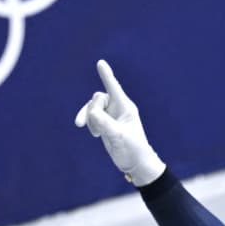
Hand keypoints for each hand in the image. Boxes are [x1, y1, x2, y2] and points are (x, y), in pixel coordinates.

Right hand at [74, 59, 165, 186]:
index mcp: (125, 107)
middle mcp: (118, 108)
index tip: (100, 63)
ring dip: (89, 119)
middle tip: (89, 128)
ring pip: (92, 108)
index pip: (113, 88)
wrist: (135, 163)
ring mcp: (111, 115)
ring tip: (95, 134)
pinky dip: (90, 123)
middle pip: (97, 99)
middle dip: (90, 111)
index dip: (106, 75)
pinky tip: (96, 134)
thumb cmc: (132, 149)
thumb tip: (91, 113)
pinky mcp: (106, 123)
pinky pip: (92, 116)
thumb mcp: (118, 136)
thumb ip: (104, 123)